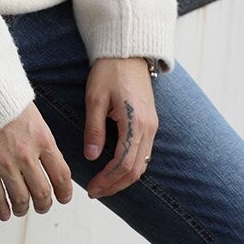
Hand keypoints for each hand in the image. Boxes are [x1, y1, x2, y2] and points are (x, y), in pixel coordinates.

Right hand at [0, 101, 73, 220]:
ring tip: (22, 209)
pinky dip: (2, 210)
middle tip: (43, 205)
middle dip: (44, 204)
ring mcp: (5, 164)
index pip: (61, 176)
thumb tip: (49, 160)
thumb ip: (42, 140)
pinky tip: (5, 212)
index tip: (63, 197)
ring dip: (24, 209)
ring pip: (21, 200)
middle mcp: (26, 155)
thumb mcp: (34, 116)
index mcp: (42, 140)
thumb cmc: (4, 100)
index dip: (64, 192)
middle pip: (42, 193)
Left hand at [83, 57, 157, 198]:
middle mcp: (148, 128)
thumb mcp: (95, 98)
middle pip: (136, 169)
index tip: (91, 188)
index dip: (107, 180)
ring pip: (142, 163)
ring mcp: (152, 125)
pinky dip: (130, 165)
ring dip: (123, 178)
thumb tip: (91, 156)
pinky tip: (115, 167)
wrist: (127, 52)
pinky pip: (144, 152)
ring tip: (103, 183)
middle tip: (95, 191)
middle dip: (115, 185)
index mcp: (135, 122)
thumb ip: (94, 128)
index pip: (123, 164)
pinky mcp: (150, 122)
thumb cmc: (109, 70)